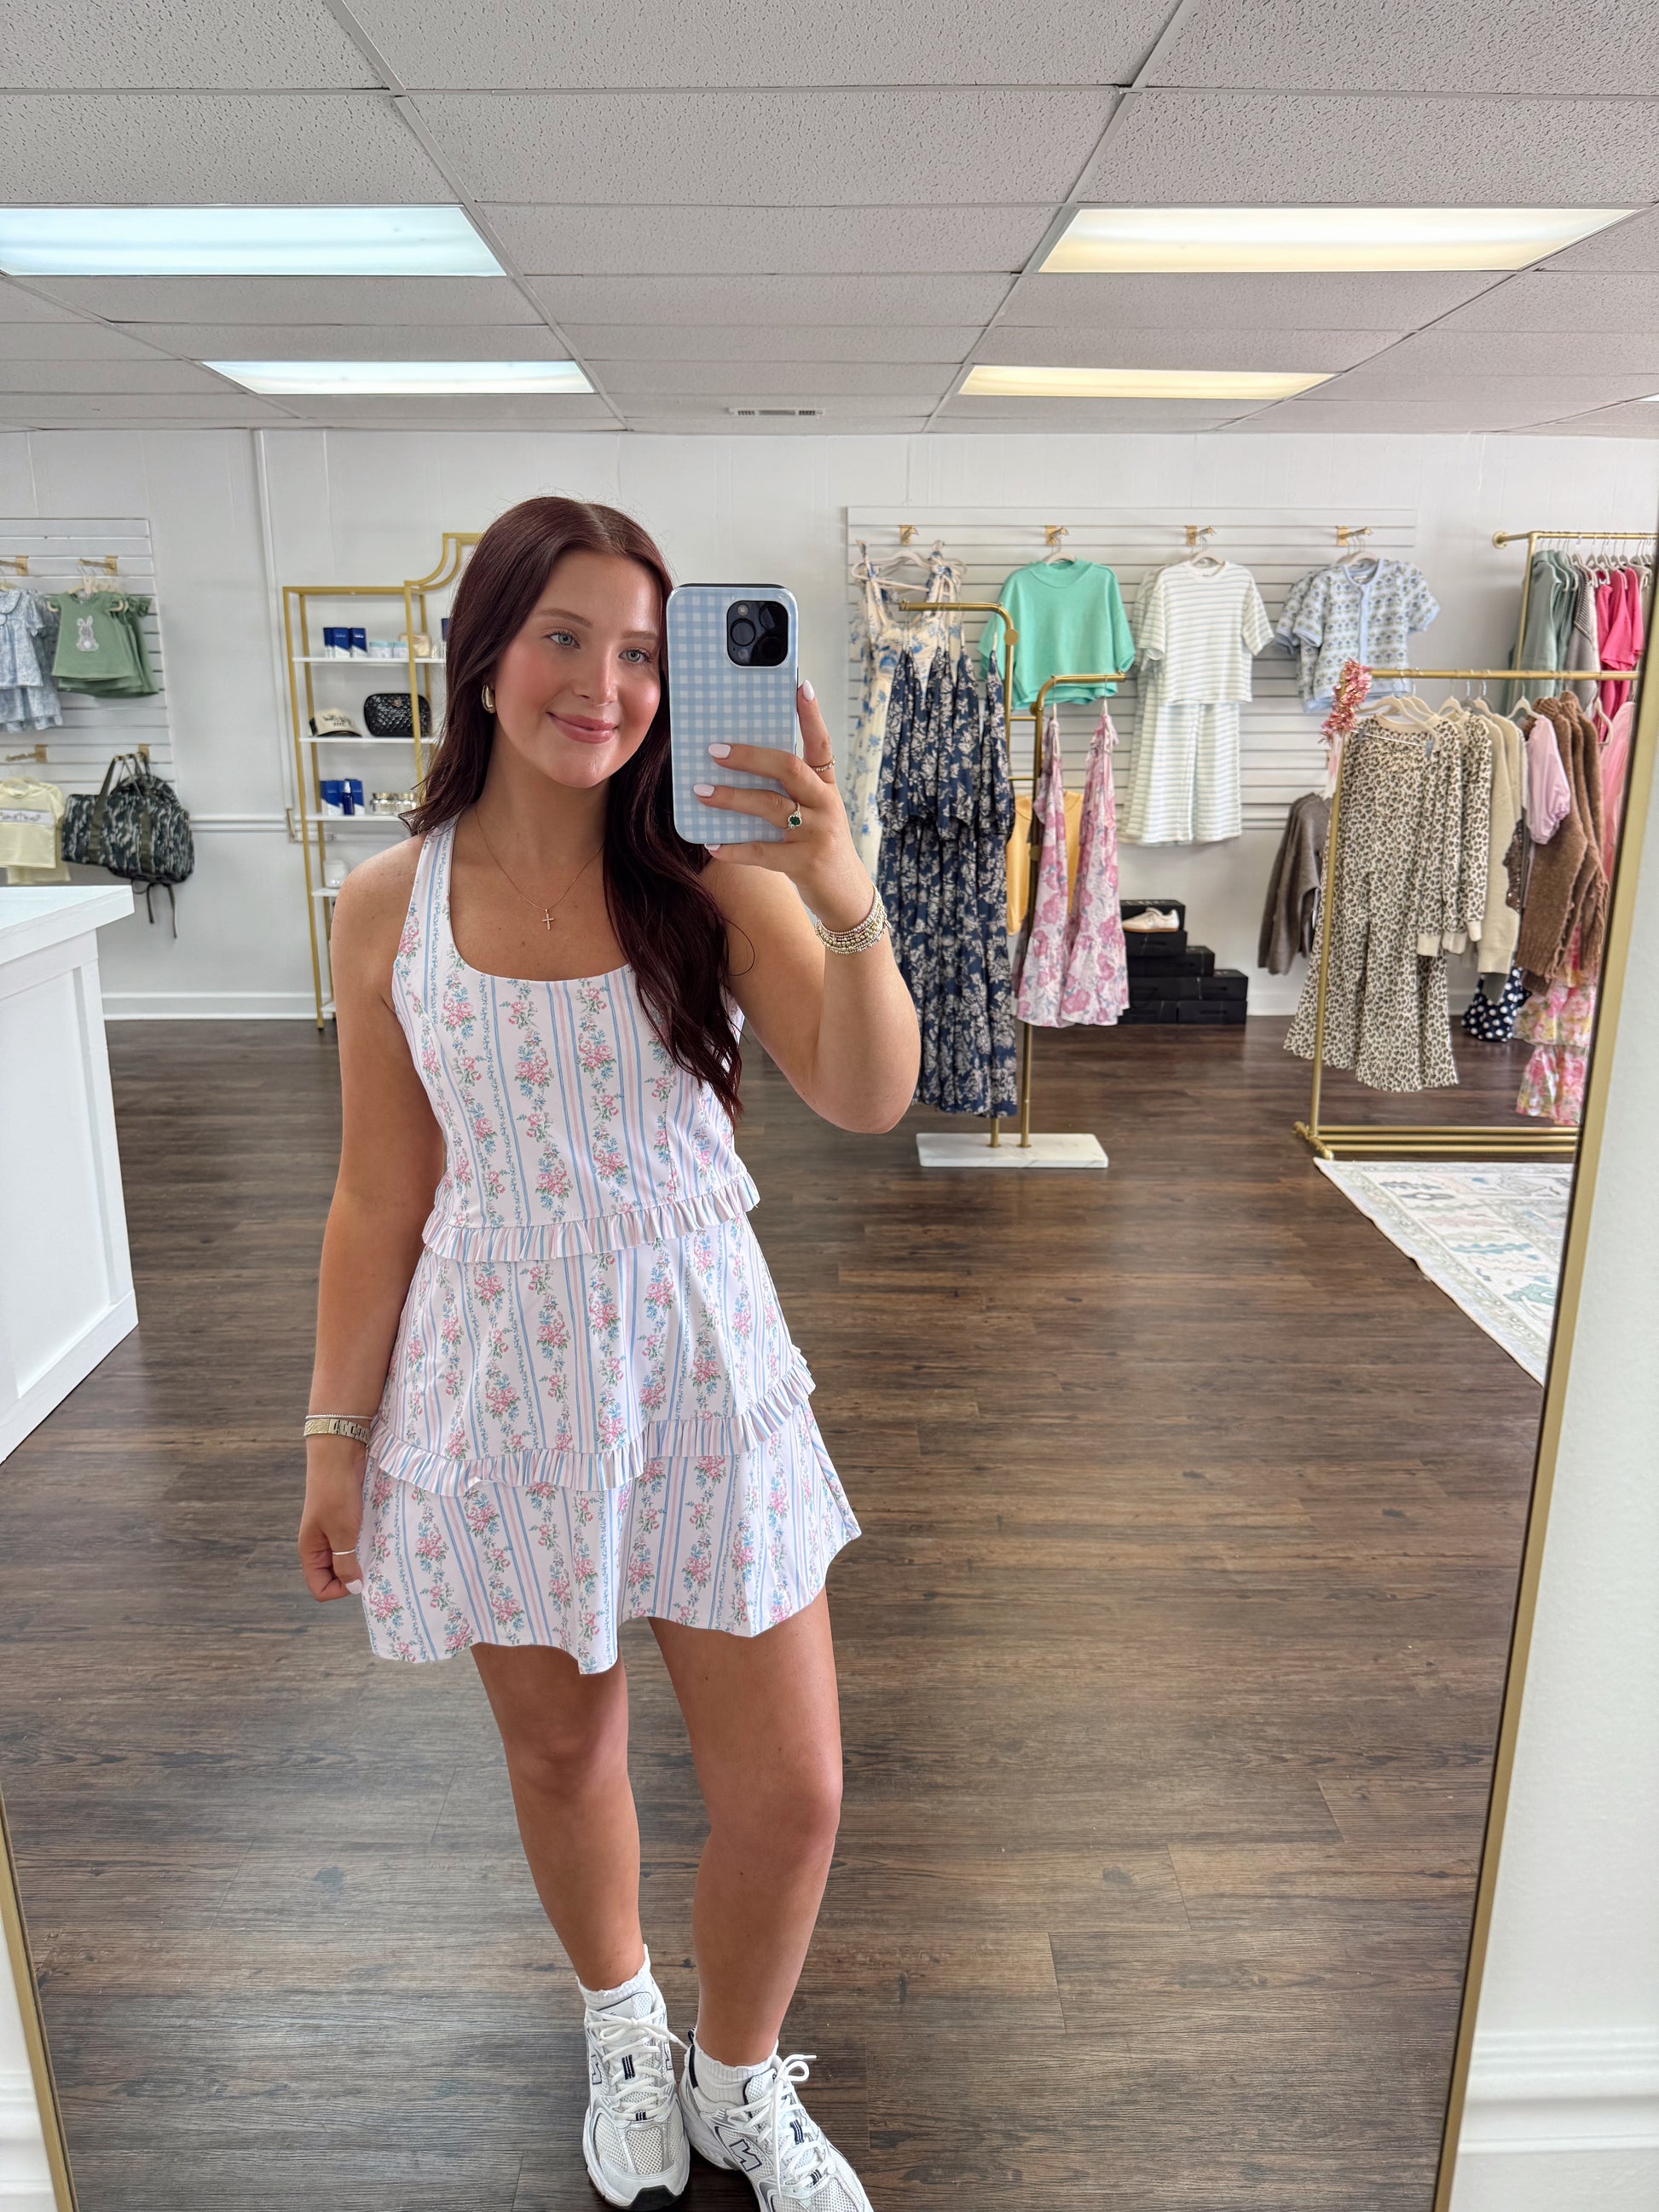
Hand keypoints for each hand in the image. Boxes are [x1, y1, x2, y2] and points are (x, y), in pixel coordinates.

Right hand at [298, 1437, 366, 1601]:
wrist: (339, 1453)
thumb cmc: (337, 1493)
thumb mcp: (342, 1531)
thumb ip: (345, 1562)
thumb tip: (353, 1587)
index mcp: (310, 1551)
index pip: (319, 1588)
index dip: (339, 1589)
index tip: (359, 1576)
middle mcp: (319, 1544)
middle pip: (333, 1576)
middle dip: (352, 1575)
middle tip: (373, 1564)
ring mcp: (332, 1531)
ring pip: (346, 1558)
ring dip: (362, 1559)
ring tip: (378, 1551)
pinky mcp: (345, 1518)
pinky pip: (354, 1541)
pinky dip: (366, 1543)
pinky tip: (379, 1538)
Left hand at [693, 680, 876, 932]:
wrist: (847, 896)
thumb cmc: (820, 847)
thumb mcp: (813, 814)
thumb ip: (786, 794)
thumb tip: (734, 772)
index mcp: (825, 787)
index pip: (821, 743)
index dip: (811, 714)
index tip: (799, 685)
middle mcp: (825, 804)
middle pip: (788, 767)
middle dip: (750, 756)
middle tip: (715, 749)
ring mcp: (817, 833)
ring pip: (770, 806)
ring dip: (732, 797)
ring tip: (701, 791)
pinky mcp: (805, 862)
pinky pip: (763, 852)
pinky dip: (735, 849)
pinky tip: (712, 844)